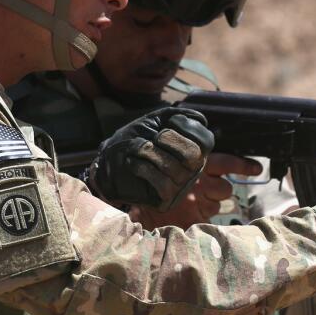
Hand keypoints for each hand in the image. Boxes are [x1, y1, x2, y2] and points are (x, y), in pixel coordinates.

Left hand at [88, 107, 213, 210]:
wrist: (109, 160)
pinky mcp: (165, 199)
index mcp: (194, 149)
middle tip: (155, 137)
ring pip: (174, 168)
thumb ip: (177, 115)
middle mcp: (192, 169)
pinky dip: (143, 168)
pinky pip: (163, 184)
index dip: (190, 127)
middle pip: (194, 155)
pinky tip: (133, 163)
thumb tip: (200, 119)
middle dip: (170, 140)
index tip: (170, 122)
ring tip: (136, 148)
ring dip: (149, 151)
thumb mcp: (155, 120)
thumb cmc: (134, 138)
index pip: (206, 140)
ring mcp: (180, 186)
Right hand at [131, 154, 262, 228]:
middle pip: (225, 188)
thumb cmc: (153, 183)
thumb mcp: (172, 167)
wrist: (132, 201)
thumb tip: (218, 172)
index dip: (243, 165)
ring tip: (190, 204)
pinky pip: (208, 221)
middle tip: (204, 192)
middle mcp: (198, 182)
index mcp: (195, 165)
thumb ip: (192, 167)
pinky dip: (202, 220)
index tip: (257, 168)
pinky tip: (191, 217)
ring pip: (217, 205)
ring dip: (209, 205)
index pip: (226, 162)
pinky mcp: (192, 219)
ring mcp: (195, 203)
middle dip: (219, 191)